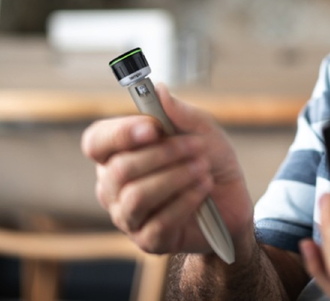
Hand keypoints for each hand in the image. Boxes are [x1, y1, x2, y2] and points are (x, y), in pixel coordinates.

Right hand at [81, 84, 256, 258]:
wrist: (232, 199)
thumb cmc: (209, 160)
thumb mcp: (202, 129)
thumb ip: (180, 112)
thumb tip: (158, 90)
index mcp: (118, 153)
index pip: (96, 142)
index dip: (120, 134)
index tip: (153, 127)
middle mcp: (113, 186)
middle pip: (119, 170)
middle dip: (165, 155)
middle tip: (197, 147)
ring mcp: (128, 216)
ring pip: (137, 196)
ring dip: (177, 178)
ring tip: (203, 168)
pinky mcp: (148, 240)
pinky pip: (158, 222)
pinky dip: (186, 200)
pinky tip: (203, 189)